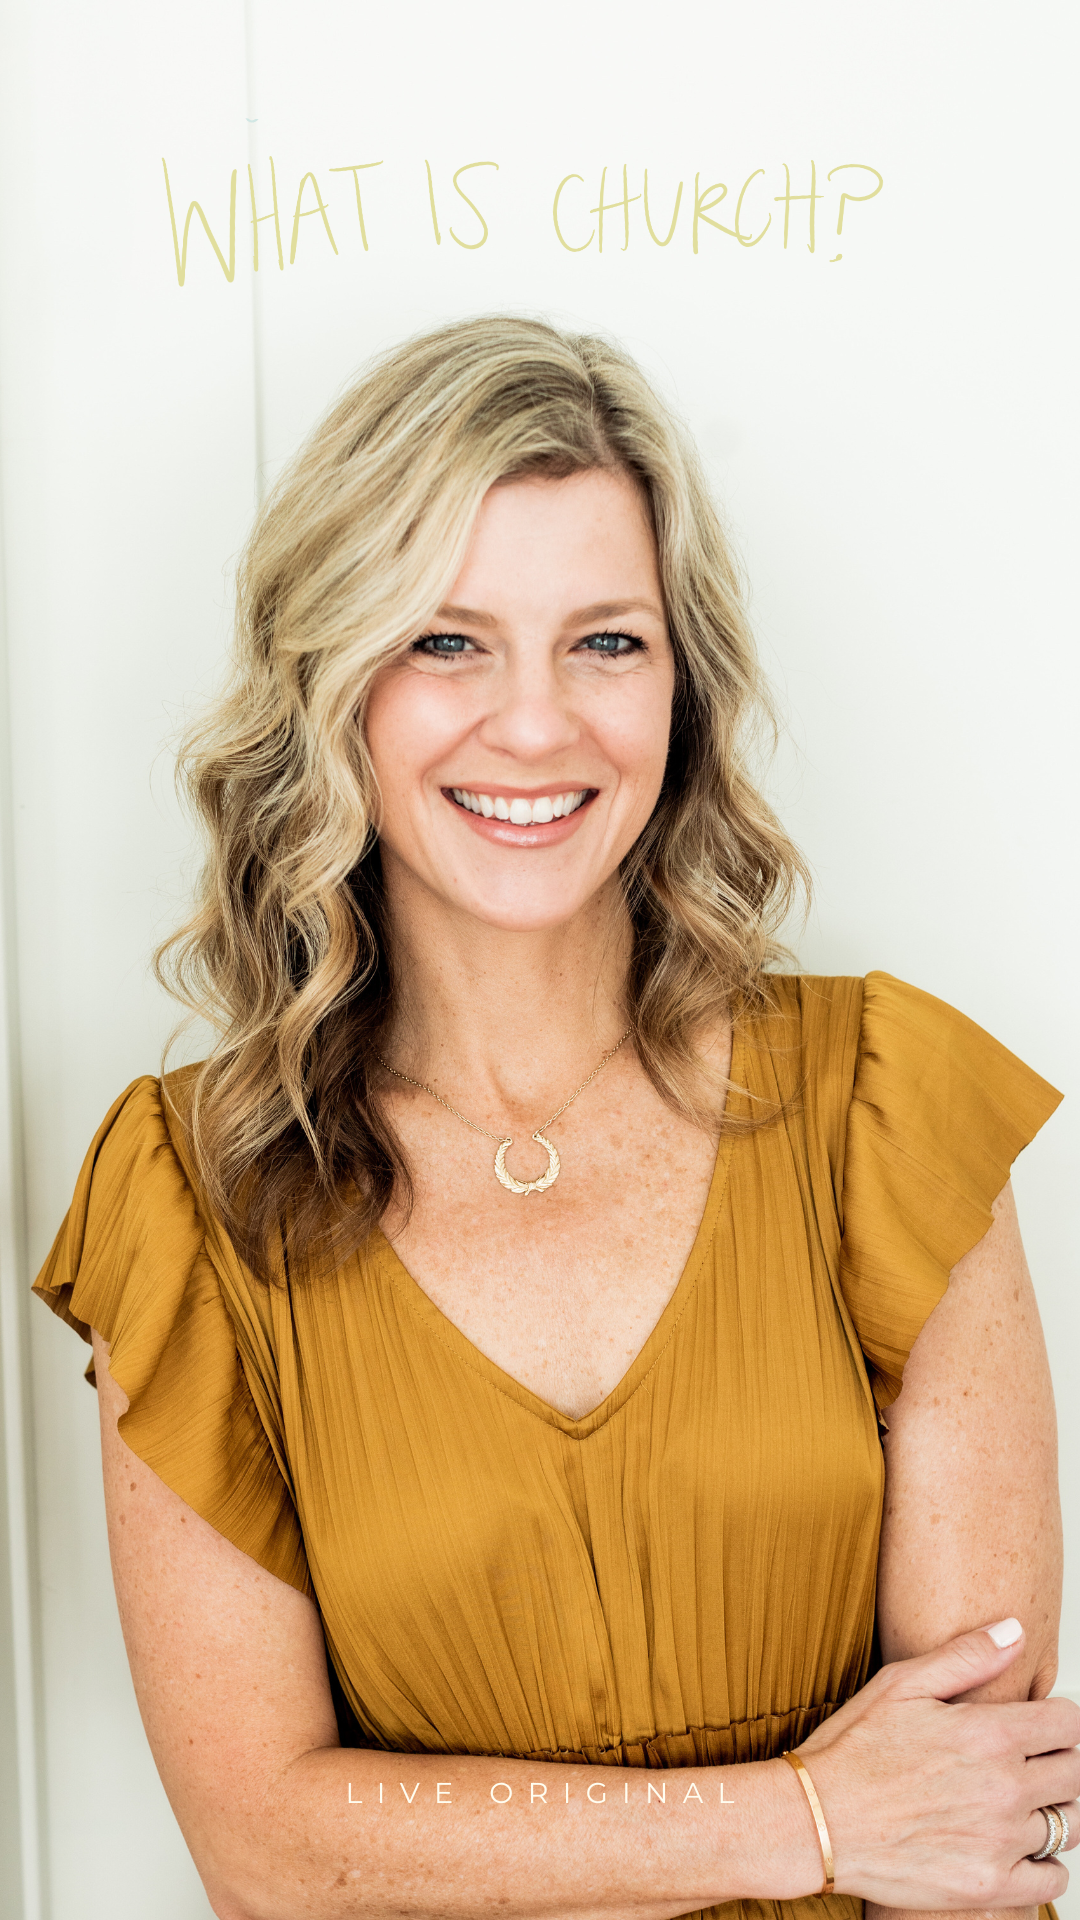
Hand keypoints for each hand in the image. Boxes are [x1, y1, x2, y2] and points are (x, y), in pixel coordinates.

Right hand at [790, 1620, 1079, 1909]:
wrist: (815, 1822)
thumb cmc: (851, 1752)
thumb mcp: (901, 1684)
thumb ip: (967, 1656)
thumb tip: (1015, 1631)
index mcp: (990, 1735)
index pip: (1069, 1725)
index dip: (1058, 1720)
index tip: (1040, 1726)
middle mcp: (1005, 1789)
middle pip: (1075, 1774)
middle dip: (1058, 1762)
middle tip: (1027, 1762)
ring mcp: (1000, 1842)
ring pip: (1068, 1825)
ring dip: (1054, 1811)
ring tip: (1020, 1803)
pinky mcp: (989, 1886)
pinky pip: (1052, 1878)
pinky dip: (1043, 1864)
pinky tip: (1014, 1847)